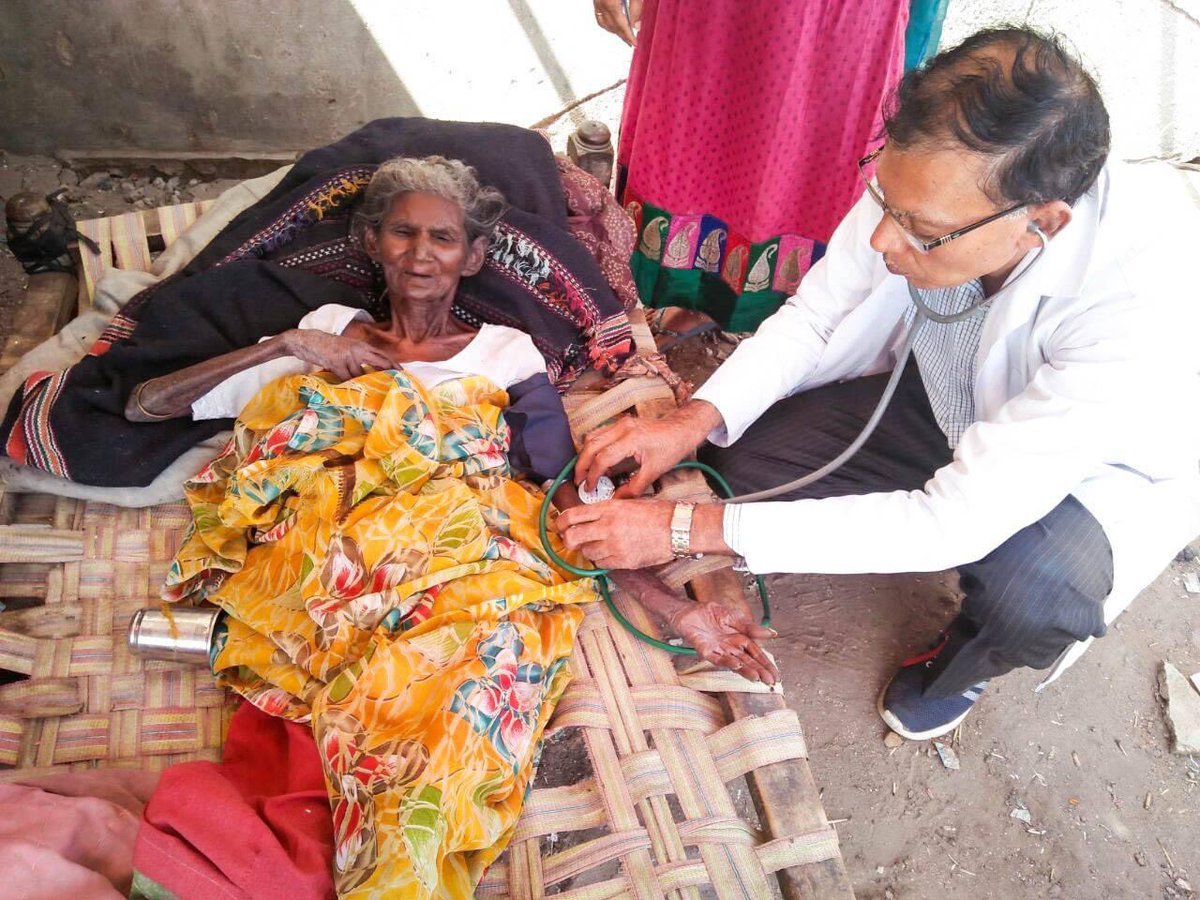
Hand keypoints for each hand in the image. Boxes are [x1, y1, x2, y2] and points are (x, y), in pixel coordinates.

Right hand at [284, 330, 394, 381]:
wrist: (308, 340)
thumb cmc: (329, 347)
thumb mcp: (348, 348)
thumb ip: (360, 357)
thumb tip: (373, 372)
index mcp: (361, 345)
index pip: (382, 355)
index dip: (394, 364)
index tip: (403, 373)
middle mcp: (358, 349)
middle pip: (379, 361)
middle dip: (389, 373)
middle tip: (398, 383)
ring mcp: (348, 355)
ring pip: (361, 374)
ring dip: (365, 384)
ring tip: (371, 393)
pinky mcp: (337, 363)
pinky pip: (347, 378)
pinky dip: (349, 385)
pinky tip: (351, 390)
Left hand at [556, 498, 673, 567]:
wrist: (676, 528)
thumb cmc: (655, 513)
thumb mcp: (627, 502)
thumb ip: (605, 510)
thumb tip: (585, 517)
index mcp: (608, 508)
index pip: (572, 516)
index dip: (560, 522)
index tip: (559, 526)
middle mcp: (607, 526)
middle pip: (572, 537)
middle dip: (568, 540)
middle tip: (571, 540)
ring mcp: (614, 545)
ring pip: (586, 552)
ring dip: (588, 550)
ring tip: (600, 544)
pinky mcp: (622, 561)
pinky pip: (600, 563)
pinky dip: (601, 560)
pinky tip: (611, 553)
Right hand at [576, 416, 694, 498]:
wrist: (681, 429)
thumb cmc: (671, 448)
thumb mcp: (654, 471)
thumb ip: (634, 487)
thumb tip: (616, 499)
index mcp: (632, 439)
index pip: (603, 458)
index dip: (593, 475)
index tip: (590, 488)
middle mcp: (623, 428)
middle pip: (591, 445)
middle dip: (582, 465)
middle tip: (579, 481)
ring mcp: (620, 423)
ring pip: (592, 437)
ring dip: (585, 455)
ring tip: (585, 473)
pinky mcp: (621, 423)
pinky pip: (599, 434)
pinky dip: (593, 447)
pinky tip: (596, 461)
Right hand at [593, 0, 642, 44]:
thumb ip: (636, 8)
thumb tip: (636, 25)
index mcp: (611, 2)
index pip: (621, 25)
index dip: (628, 36)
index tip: (634, 43)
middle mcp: (601, 3)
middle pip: (612, 26)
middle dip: (622, 35)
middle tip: (631, 41)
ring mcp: (597, 2)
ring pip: (604, 23)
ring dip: (614, 30)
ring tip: (624, 34)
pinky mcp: (596, 0)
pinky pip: (599, 16)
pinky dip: (606, 23)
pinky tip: (613, 25)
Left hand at [670, 602, 778, 684]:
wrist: (688, 609)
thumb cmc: (709, 613)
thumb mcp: (734, 617)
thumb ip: (751, 627)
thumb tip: (773, 634)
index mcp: (740, 639)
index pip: (756, 654)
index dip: (766, 664)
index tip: (776, 675)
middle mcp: (730, 648)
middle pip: (748, 661)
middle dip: (759, 671)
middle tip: (770, 681)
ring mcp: (718, 650)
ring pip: (735, 662)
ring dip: (745, 670)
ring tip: (757, 677)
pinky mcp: (705, 650)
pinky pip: (717, 658)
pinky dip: (727, 662)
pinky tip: (737, 665)